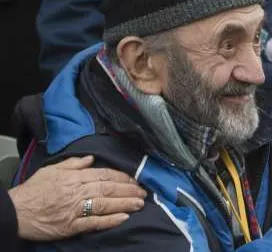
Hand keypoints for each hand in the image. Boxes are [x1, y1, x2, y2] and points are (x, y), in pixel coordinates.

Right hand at [8, 156, 145, 240]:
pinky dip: (110, 220)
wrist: (15, 212)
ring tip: (140, 203)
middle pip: (108, 188)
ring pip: (105, 204)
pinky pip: (94, 223)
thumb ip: (74, 163)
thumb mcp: (52, 170)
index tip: (134, 179)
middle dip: (128, 189)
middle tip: (143, 191)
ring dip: (125, 203)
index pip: (104, 175)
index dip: (121, 177)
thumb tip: (92, 159)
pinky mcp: (71, 226)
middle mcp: (77, 192)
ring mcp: (75, 210)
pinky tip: (123, 218)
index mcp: (74, 178)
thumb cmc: (33, 190)